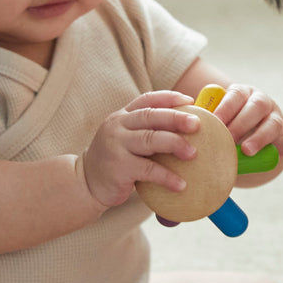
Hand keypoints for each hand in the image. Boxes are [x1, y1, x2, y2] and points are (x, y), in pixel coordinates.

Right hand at [81, 91, 202, 208]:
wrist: (85, 183)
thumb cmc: (115, 161)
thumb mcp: (125, 139)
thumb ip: (147, 132)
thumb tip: (186, 130)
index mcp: (122, 116)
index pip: (147, 99)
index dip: (169, 98)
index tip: (190, 100)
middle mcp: (117, 126)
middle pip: (151, 116)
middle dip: (176, 118)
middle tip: (197, 124)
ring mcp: (116, 146)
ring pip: (150, 139)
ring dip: (175, 144)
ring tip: (193, 153)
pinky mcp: (119, 167)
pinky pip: (148, 169)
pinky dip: (166, 176)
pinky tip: (181, 184)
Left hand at [206, 83, 282, 169]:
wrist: (248, 134)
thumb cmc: (225, 125)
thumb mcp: (215, 119)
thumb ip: (203, 120)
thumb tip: (181, 128)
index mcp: (242, 93)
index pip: (235, 96)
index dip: (224, 108)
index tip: (213, 121)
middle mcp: (262, 102)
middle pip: (255, 107)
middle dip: (240, 122)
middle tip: (227, 138)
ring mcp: (278, 118)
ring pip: (273, 124)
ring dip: (260, 137)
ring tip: (246, 150)